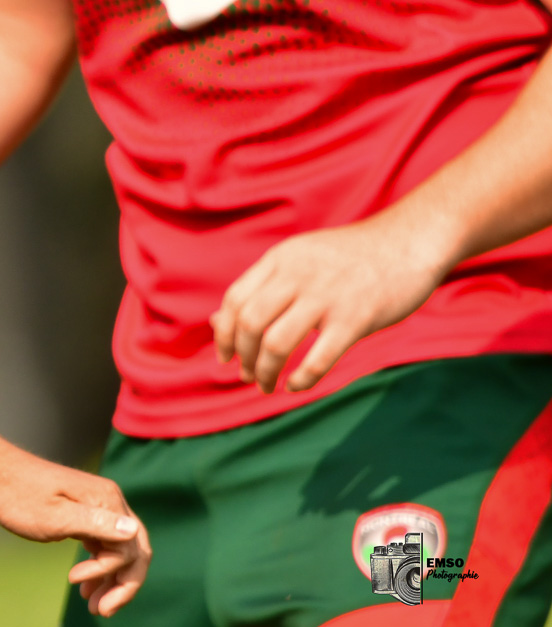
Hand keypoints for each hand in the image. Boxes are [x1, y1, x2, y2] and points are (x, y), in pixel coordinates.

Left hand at [0, 445, 148, 616]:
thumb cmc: (17, 496)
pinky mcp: (85, 513)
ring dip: (110, 580)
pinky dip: (100, 567)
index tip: (77, 586)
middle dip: (122, 585)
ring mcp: (98, 507)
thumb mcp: (54, 516)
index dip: (111, 574)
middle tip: (101, 612)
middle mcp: (110, 501)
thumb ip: (94, 524)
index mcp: (107, 500)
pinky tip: (85, 586)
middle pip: (135, 551)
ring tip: (94, 607)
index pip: (131, 548)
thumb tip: (133, 530)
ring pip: (121, 550)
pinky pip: (105, 544)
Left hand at [211, 217, 449, 394]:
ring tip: (267, 385)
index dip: (223, 333)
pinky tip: (296, 386)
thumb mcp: (299, 259)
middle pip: (250, 322)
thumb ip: (263, 287)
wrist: (409, 241)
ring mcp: (326, 297)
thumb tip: (218, 320)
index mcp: (280, 259)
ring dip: (265, 371)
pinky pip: (319, 358)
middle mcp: (297, 276)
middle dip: (242, 356)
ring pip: (276, 343)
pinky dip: (302, 379)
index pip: (235, 299)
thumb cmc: (350, 257)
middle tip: (246, 375)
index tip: (225, 356)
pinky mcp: (356, 318)